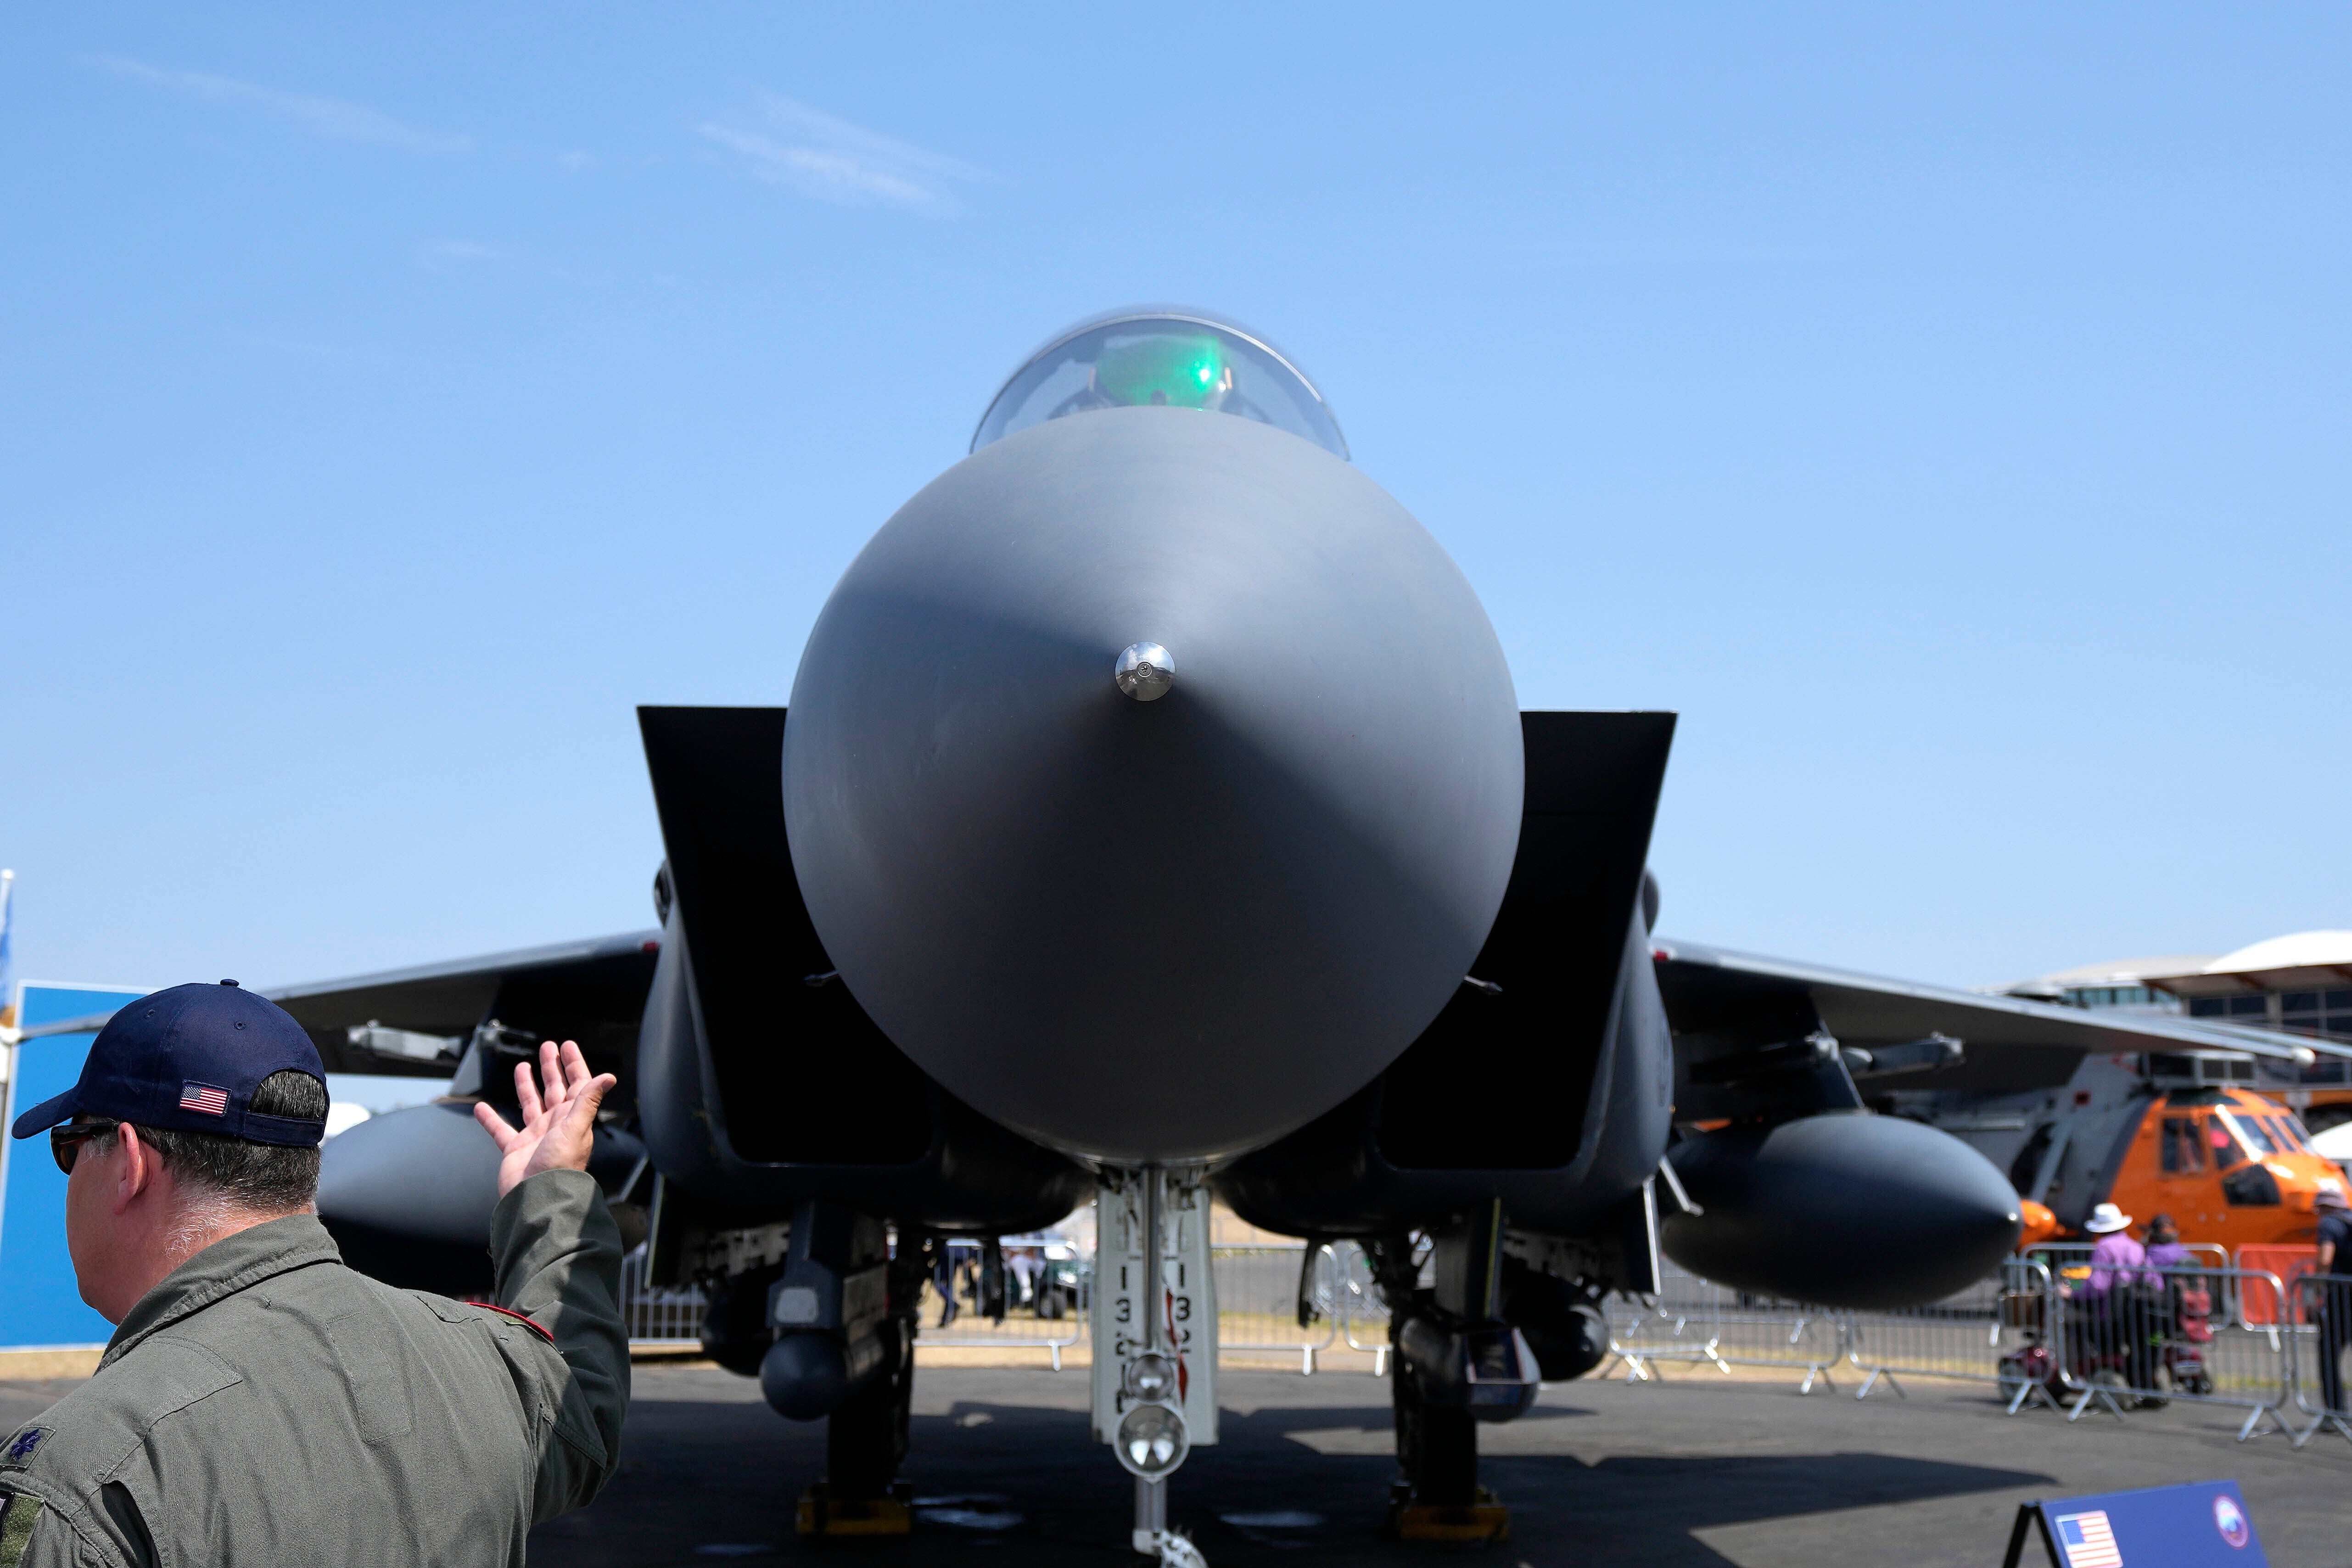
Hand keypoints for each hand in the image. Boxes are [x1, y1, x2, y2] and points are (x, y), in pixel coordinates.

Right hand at [474, 1040, 617, 1198]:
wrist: (538, 1198)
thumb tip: (610, 1076)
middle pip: (555, 1089)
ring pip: (531, 1104)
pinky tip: (481, 1107)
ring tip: (522, 1066)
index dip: (573, 1064)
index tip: (567, 1046)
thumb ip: (588, 1100)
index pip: (577, 1084)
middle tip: (548, 1047)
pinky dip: (491, 1119)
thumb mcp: (576, 1128)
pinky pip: (501, 1130)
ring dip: (527, 1085)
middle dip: (552, 1068)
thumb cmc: (560, 1166)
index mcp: (573, 1118)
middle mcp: (556, 1124)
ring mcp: (535, 1136)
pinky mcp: (516, 1149)